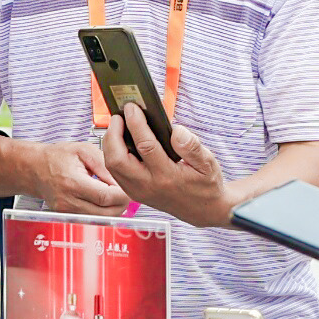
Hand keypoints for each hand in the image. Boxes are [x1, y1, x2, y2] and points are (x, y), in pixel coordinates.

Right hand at [17, 135, 129, 215]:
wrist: (34, 168)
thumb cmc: (57, 156)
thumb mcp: (83, 150)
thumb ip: (104, 164)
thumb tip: (122, 179)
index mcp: (72, 183)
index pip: (105, 197)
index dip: (121, 194)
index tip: (127, 186)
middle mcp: (68, 201)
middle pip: (106, 213)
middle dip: (121, 203)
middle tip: (125, 191)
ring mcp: (66, 212)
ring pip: (101, 219)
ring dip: (113, 209)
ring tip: (114, 194)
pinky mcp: (67, 217)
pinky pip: (92, 219)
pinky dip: (102, 211)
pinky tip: (103, 199)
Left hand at [99, 105, 235, 227]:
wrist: (203, 210)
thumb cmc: (206, 184)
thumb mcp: (208, 164)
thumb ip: (192, 147)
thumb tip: (176, 130)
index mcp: (168, 177)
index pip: (145, 146)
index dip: (136, 124)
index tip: (133, 108)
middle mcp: (149, 186)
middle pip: (117, 159)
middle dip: (113, 134)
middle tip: (119, 116)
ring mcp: (138, 191)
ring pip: (112, 166)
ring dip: (110, 143)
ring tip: (117, 125)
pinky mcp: (134, 193)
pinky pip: (115, 172)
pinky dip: (112, 153)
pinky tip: (119, 140)